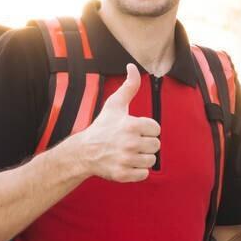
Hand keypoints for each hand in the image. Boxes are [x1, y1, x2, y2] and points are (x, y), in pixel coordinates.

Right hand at [70, 63, 159, 182]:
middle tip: (130, 142)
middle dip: (145, 144)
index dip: (146, 129)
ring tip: (128, 153)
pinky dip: (137, 171)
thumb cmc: (102, 127)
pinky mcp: (123, 175)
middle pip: (156, 146)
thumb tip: (132, 66)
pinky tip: (126, 163)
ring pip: (151, 161)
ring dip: (142, 158)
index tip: (134, 130)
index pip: (156, 129)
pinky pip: (144, 174)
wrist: (84, 152)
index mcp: (132, 125)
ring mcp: (126, 160)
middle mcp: (130, 143)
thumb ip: (129, 86)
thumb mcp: (115, 105)